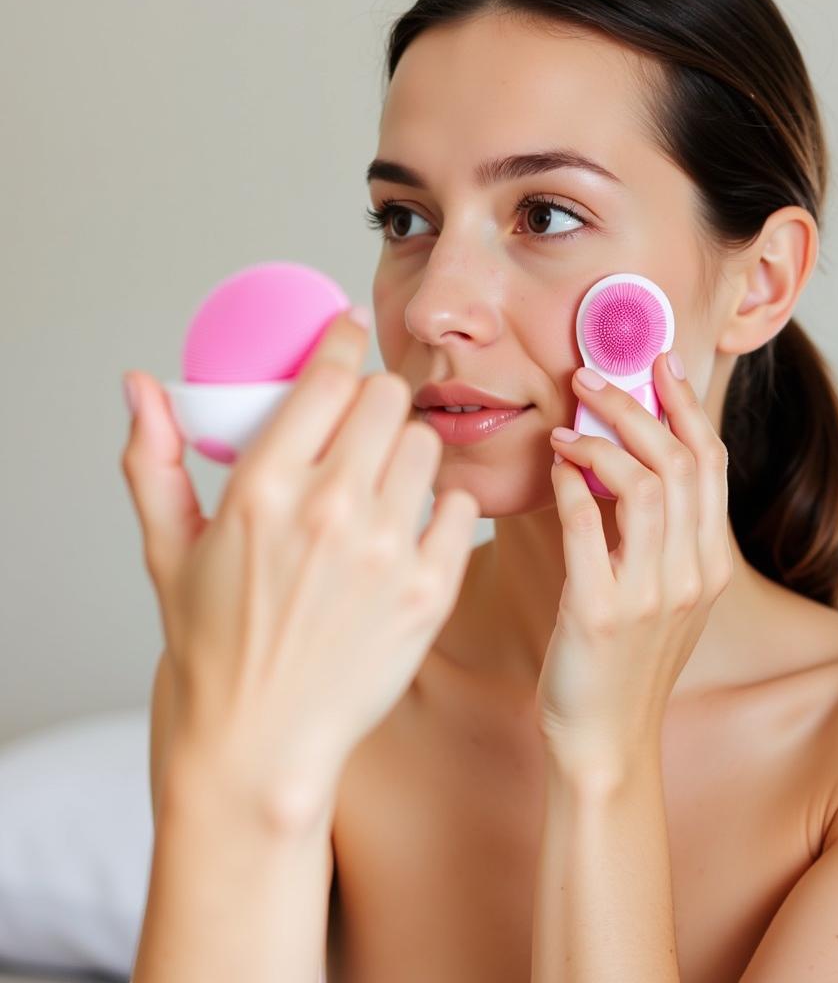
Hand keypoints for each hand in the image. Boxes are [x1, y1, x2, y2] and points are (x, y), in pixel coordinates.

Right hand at [120, 309, 478, 827]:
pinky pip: (459, 508)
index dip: (343, 339)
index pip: (328, 375)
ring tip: (381, 481)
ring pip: (426, 444)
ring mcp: (388, 552)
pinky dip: (440, 508)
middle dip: (374, 397)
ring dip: (405, 449)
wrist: (260, 743)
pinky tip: (410, 529)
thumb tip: (141, 385)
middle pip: (387, 396)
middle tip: (362, 422)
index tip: (350, 329)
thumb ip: (154, 459)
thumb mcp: (168, 549)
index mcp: (263, 489)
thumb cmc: (211, 646)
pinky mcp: (431, 591)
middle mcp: (331, 510)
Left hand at [537, 353, 732, 782]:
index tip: (660, 364)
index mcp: (710, 563)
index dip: (687, 406)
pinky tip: (553, 467)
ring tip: (566, 424)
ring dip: (602, 442)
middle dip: (637, 407)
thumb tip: (629, 459)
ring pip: (645, 487)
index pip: (711, 464)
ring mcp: (652, 596)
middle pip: (680, 463)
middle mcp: (692, 574)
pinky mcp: (602, 613)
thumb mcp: (663, 595)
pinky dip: (571, 489)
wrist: (607, 740)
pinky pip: (589, 531)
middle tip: (593, 378)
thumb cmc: (624, 661)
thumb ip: (660, 534)